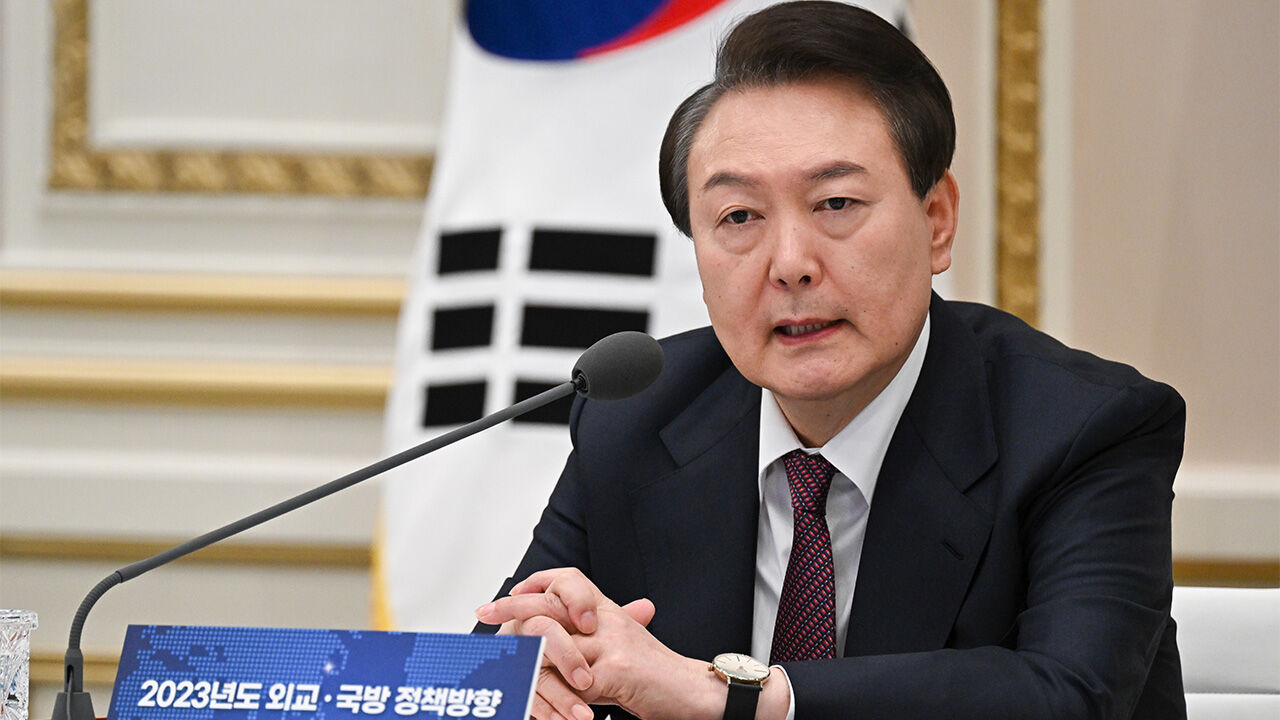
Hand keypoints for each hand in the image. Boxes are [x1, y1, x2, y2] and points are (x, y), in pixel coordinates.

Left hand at [476, 568, 726, 719]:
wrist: (696, 693)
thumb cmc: (656, 678)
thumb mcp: (620, 650)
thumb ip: (588, 645)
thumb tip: (551, 647)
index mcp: (607, 611)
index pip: (566, 580)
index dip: (533, 585)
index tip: (506, 597)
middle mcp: (608, 620)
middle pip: (551, 603)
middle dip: (512, 609)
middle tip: (485, 614)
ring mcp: (613, 643)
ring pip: (554, 640)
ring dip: (525, 657)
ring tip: (502, 663)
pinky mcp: (617, 670)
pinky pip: (572, 679)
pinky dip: (552, 694)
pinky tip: (538, 701)